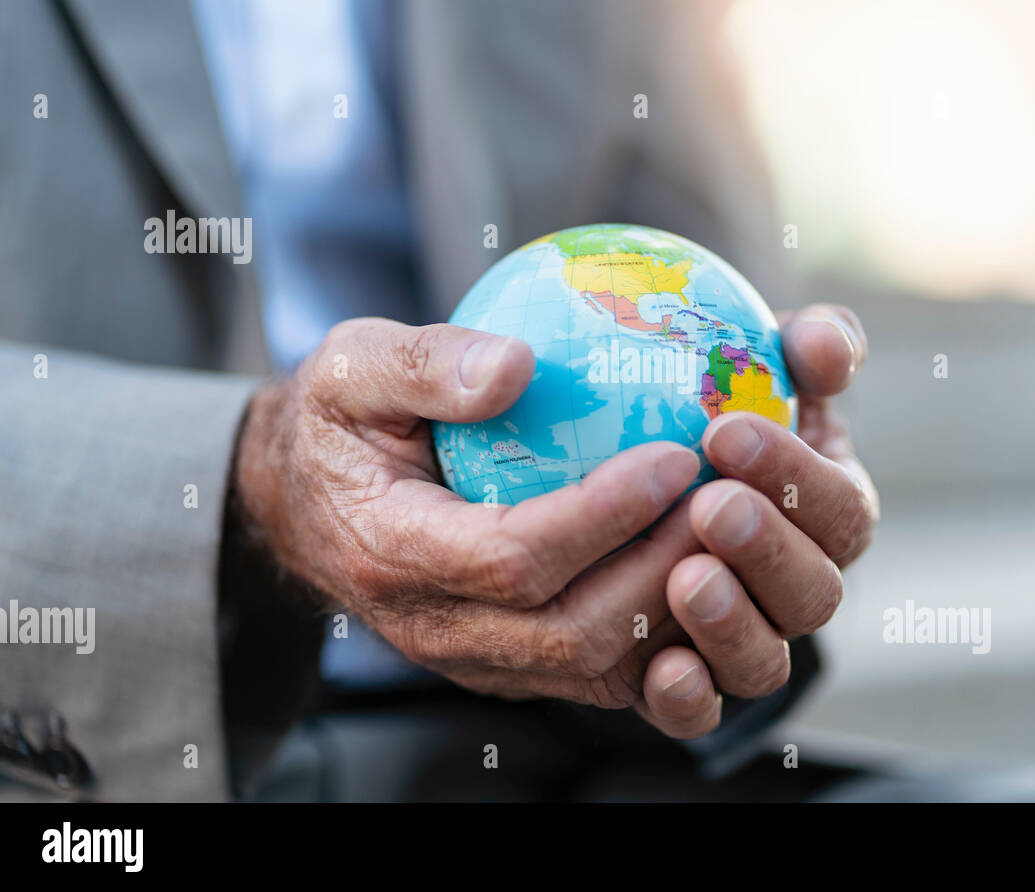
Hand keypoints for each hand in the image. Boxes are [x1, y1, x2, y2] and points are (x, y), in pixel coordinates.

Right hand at [233, 318, 718, 720]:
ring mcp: (475, 659)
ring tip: (728, 531)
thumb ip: (426, 363)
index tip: (674, 455)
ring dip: (673, 608)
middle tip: (726, 501)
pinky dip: (660, 631)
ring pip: (595, 666)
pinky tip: (703, 560)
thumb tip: (517, 366)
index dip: (602, 516)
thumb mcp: (353, 368)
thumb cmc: (337, 422)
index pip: (513, 557)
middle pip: (571, 632)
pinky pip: (598, 670)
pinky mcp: (510, 666)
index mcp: (392, 552)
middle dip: (660, 574)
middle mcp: (437, 627)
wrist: (306, 504)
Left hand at [633, 304, 878, 737]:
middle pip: (813, 594)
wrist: (634, 466)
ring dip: (732, 624)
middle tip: (711, 505)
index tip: (726, 430)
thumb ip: (809, 342)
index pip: (840, 507)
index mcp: (828, 510)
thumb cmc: (715, 398)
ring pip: (763, 663)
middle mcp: (796, 585)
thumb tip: (828, 347)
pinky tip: (661, 667)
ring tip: (687, 578)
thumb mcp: (764, 357)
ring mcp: (745, 640)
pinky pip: (698, 712)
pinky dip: (689, 698)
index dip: (796, 476)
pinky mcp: (686, 681)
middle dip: (768, 550)